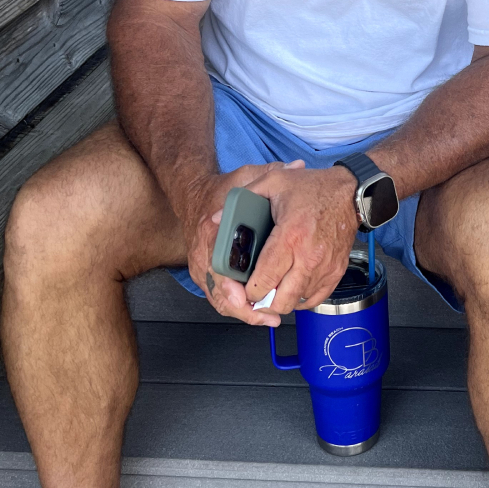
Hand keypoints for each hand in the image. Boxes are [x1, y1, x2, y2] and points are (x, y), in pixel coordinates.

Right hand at [183, 162, 293, 326]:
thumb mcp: (244, 176)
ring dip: (243, 313)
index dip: (235, 287)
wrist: (193, 195)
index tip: (252, 297)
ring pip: (220, 300)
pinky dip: (238, 308)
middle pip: (220, 293)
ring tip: (268, 319)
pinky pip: (220, 298)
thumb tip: (295, 168)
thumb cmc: (219, 190)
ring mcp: (202, 267)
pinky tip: (257, 313)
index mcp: (211, 233)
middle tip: (269, 316)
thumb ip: (270, 173)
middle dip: (244, 309)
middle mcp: (203, 254)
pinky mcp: (206, 274)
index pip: (220, 267)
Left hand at [241, 161, 358, 313]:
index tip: (244, 289)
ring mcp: (325, 267)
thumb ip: (244, 198)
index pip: (265, 279)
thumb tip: (217, 217)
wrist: (350, 193)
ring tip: (274, 290)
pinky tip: (293, 289)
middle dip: (264, 302)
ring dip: (283, 300)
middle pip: (282, 300)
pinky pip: (316, 299)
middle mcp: (309, 257)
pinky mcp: (336, 271)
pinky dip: (302, 299)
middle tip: (257, 294)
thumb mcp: (274, 182)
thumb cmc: (314, 187)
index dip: (250, 291)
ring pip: (299, 302)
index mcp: (290, 237)